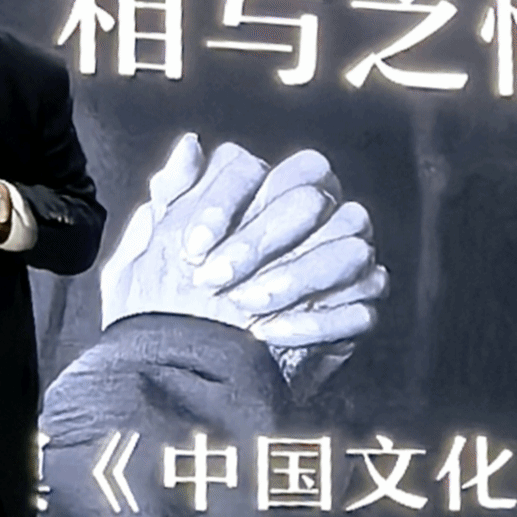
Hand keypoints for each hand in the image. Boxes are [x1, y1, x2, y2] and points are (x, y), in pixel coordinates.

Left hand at [100, 133, 386, 348]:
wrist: (191, 372)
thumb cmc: (173, 300)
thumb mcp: (157, 246)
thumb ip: (173, 193)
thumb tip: (189, 144)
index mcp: (270, 191)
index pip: (267, 169)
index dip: (225, 202)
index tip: (191, 246)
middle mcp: (318, 217)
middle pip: (311, 201)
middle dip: (259, 241)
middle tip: (213, 280)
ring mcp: (345, 262)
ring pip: (348, 250)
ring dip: (292, 279)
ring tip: (244, 308)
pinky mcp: (356, 310)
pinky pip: (359, 307)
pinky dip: (314, 322)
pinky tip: (268, 334)